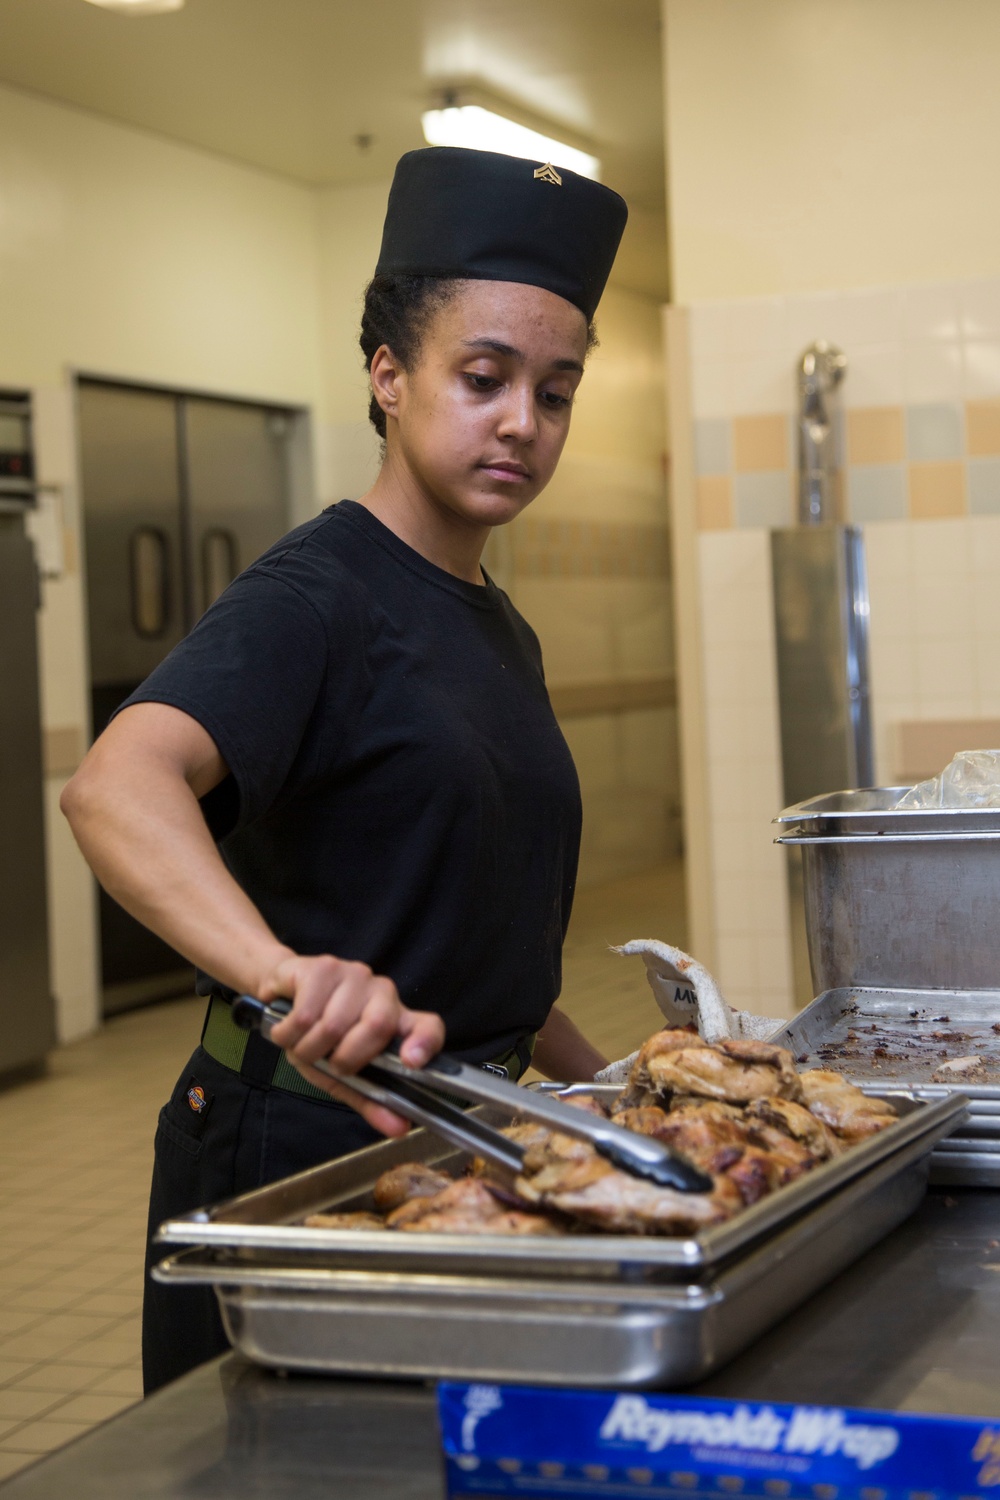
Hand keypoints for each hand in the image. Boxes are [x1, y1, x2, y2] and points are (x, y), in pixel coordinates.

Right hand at [262, 953, 444, 1135]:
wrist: (278, 997)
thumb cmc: (315, 1036)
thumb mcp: (342, 1074)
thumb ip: (370, 1100)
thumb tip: (399, 1129)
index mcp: (396, 1021)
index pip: (428, 1027)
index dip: (425, 1043)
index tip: (411, 1062)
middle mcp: (383, 993)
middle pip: (377, 1026)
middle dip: (345, 1057)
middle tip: (328, 1062)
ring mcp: (355, 976)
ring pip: (333, 1025)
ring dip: (308, 1049)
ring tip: (302, 1045)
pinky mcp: (324, 967)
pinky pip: (305, 1013)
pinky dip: (288, 1033)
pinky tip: (286, 1029)